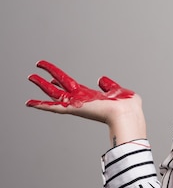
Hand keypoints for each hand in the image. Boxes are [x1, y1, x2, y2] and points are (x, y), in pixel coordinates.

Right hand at [27, 60, 144, 143]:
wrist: (127, 113)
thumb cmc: (127, 105)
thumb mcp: (116, 90)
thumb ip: (108, 85)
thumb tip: (101, 79)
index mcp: (91, 96)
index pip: (71, 86)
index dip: (61, 80)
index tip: (51, 77)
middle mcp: (81, 101)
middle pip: (59, 88)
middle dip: (45, 82)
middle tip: (33, 75)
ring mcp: (77, 104)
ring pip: (54, 94)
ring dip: (41, 85)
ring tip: (30, 77)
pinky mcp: (75, 109)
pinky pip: (55, 107)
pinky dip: (41, 106)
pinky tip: (30, 103)